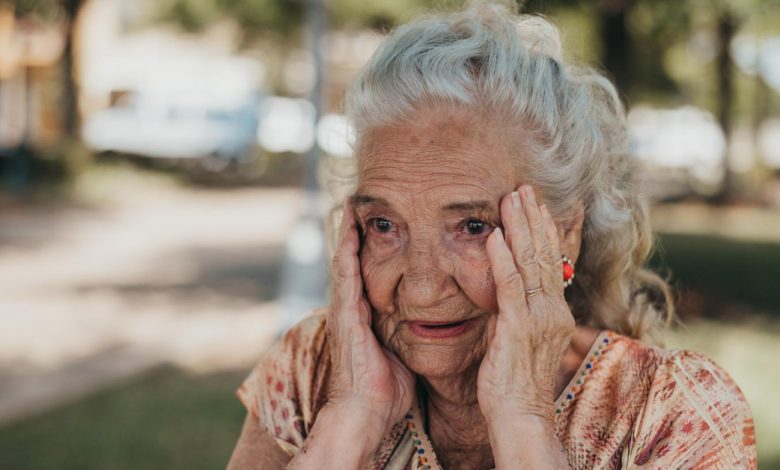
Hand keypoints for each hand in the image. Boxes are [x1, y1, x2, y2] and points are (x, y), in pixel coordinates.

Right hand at [326, 199, 414, 441]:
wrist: (364, 414)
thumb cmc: (383, 392)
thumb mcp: (398, 355)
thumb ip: (406, 336)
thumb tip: (426, 328)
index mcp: (362, 317)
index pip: (363, 274)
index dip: (367, 249)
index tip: (376, 224)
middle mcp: (349, 309)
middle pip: (349, 261)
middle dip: (353, 232)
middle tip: (358, 203)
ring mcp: (344, 310)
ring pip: (344, 261)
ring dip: (347, 232)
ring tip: (351, 204)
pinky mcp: (346, 314)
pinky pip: (346, 275)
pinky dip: (347, 249)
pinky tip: (351, 227)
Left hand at [477, 185, 574, 423]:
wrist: (521, 416)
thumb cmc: (516, 381)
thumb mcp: (520, 337)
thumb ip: (516, 309)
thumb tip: (504, 286)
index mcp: (554, 311)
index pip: (551, 262)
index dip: (544, 230)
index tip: (535, 205)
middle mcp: (552, 310)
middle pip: (544, 254)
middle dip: (532, 218)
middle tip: (524, 188)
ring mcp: (538, 318)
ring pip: (530, 263)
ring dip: (519, 227)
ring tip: (511, 198)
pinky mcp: (519, 328)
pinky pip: (510, 287)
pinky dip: (501, 260)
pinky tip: (493, 236)